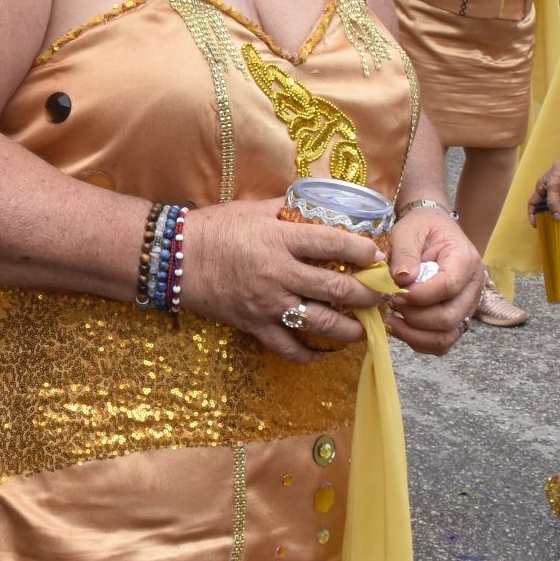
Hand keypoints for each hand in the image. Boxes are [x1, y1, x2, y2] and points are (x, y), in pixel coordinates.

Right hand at [179, 198, 394, 364]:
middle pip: (337, 288)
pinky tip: (322, 353)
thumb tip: (321, 206)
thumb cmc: (216, 228)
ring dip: (350, 329)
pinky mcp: (254, 325)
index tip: (377, 256)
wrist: (176, 258)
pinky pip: (288, 348)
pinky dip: (309, 354)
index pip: (334, 244)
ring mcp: (268, 303)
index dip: (363, 251)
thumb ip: (290, 209)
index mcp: (281, 238)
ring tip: (365, 329)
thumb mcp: (255, 209)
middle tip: (383, 296)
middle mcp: (279, 273)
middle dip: (368, 295)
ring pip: (321, 323)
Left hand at [386, 212, 482, 356]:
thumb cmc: (422, 227)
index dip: (419, 295)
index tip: (395, 293)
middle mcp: (473, 286)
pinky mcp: (457, 318)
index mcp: (465, 260)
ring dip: (415, 335)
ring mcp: (467, 305)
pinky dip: (419, 341)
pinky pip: (442, 342)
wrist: (433, 229)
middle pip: (449, 317)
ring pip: (447, 336)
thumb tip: (402, 281)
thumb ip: (405, 254)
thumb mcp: (409, 230)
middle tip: (392, 304)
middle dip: (415, 317)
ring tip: (392, 321)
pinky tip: (400, 327)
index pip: (448, 286)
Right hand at [529, 142, 559, 222]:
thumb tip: (556, 217)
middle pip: (550, 208)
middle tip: (555, 228)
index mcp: (543, 189)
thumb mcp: (554, 185)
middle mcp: (554, 192)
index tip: (536, 225)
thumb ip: (553, 201)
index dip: (532, 214)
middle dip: (552, 218)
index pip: (534, 204)